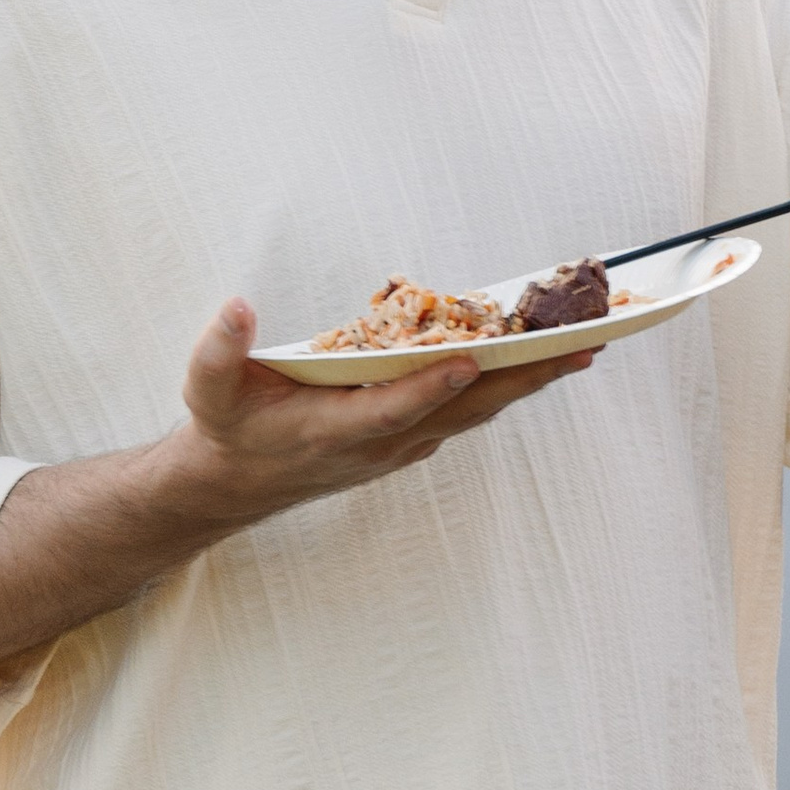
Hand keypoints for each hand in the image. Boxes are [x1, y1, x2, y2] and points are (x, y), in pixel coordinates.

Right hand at [156, 296, 597, 536]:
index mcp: (330, 428)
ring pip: (475, 414)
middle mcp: (377, 443)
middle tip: (579, 348)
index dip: (428, 388)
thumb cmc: (226, 425)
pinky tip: (539, 360)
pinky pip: (469, 411)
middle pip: (460, 413)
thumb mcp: (206, 388)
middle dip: (519, 381)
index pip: (388, 410)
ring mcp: (400, 445)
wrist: (236, 482)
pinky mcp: (411, 438)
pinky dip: (507, 386)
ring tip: (583, 348)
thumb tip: (236, 307)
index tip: (467, 361)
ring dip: (528, 383)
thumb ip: (218, 349)